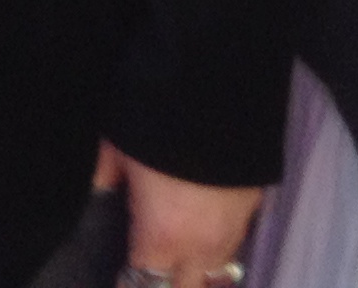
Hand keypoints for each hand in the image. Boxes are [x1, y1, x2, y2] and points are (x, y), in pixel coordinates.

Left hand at [94, 139, 261, 286]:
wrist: (220, 88)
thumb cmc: (158, 123)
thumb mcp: (117, 147)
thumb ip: (106, 175)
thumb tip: (101, 186)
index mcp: (160, 239)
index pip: (141, 284)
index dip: (128, 282)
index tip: (122, 276)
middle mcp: (200, 246)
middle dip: (167, 283)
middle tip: (153, 266)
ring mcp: (234, 229)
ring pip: (217, 268)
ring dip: (198, 266)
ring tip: (182, 251)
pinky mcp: (256, 205)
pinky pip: (236, 238)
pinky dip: (220, 238)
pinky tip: (208, 221)